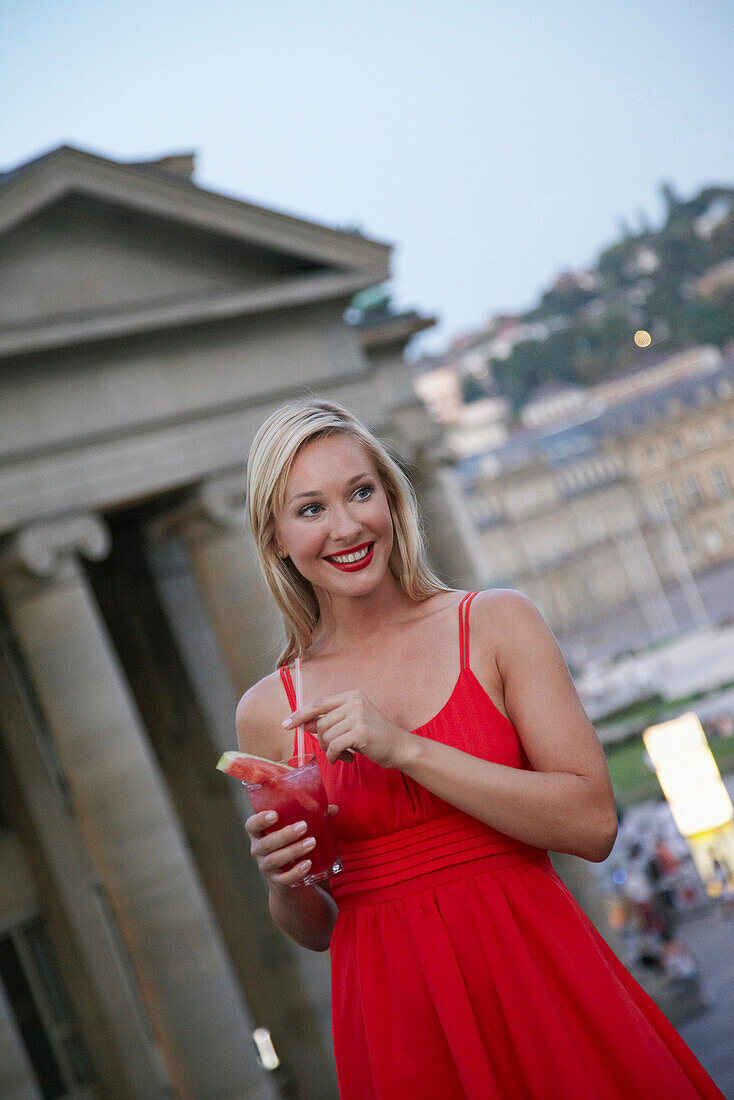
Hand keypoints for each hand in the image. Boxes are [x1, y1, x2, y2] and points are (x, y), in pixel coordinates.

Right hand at [245, 806, 338, 887]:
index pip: (251, 825)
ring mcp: (266, 867)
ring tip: (312, 843)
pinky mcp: (277, 881)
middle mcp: (258, 850)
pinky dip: (296, 872)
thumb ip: (314, 816)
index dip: (260, 820)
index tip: (275, 814)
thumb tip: (334, 808)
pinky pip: (284, 879)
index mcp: (259, 833)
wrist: (289, 871)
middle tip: (304, 826)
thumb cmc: (291, 841)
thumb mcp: (297, 828)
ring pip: (275, 860)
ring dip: (293, 851)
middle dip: (285, 835)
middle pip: (265, 844)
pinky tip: (308, 864)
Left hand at [283, 691, 411, 768]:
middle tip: (335, 750)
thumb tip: (302, 722)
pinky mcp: (361, 731)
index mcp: (351, 696)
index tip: (285, 724)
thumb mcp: (350, 725)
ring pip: (326, 736)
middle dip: (322, 741)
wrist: (400, 747)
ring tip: (344, 754)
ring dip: (331, 750)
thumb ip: (328, 722)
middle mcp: (354, 702)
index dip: (300, 714)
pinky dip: (335, 756)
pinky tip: (347, 759)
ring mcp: (358, 715)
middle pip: (320, 723)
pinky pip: (334, 746)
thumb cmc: (374, 737)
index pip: (318, 704)